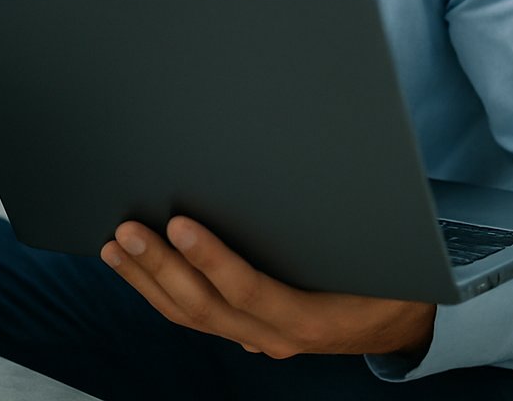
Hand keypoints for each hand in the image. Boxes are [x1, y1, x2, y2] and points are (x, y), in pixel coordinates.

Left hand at [101, 216, 434, 360]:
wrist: (396, 322)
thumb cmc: (388, 276)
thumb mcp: (379, 254)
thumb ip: (342, 229)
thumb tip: (313, 176)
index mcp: (310, 316)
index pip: (250, 290)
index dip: (211, 260)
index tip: (179, 225)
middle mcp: (275, 334)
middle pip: (205, 306)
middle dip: (160, 267)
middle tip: (127, 231)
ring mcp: (254, 336)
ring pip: (188, 315)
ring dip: (146, 281)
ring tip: (116, 246)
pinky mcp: (240, 329)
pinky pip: (191, 315)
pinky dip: (157, 290)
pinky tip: (132, 266)